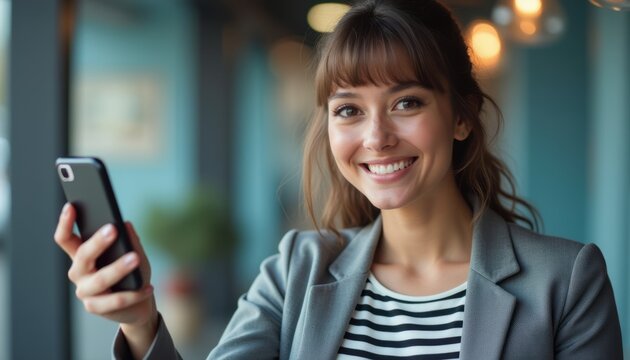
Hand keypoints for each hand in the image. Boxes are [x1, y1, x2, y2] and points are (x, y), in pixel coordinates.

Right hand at [54, 203, 157, 355]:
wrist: (138, 305)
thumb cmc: (132, 275)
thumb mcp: (135, 254)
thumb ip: (129, 241)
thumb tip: (126, 224)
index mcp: (82, 256)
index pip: (66, 239)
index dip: (65, 223)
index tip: (70, 206)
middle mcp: (79, 273)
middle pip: (83, 256)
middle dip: (97, 242)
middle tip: (112, 229)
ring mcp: (85, 292)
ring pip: (101, 279)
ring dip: (119, 268)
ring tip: (136, 258)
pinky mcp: (96, 308)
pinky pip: (116, 300)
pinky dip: (134, 293)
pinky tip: (148, 286)